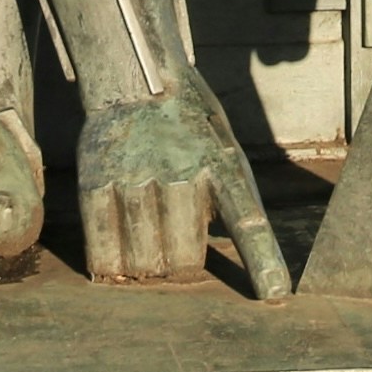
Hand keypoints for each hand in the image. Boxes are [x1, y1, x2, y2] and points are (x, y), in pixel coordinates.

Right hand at [75, 90, 291, 298]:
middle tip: (175, 242)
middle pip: (183, 263)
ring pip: (143, 264)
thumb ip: (231, 195)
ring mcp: (135, 178)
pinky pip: (102, 256)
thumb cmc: (187, 125)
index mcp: (220, 164)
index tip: (276, 292)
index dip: (263, 260)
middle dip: (182, 265)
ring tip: (147, 236)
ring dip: (146, 265)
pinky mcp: (95, 185)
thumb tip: (236, 253)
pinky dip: (111, 266)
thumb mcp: (222, 147)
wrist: (134, 79)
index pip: (248, 220)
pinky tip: (118, 251)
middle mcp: (179, 172)